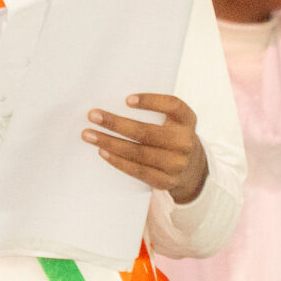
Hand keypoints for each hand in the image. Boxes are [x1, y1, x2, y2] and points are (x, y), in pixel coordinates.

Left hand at [86, 93, 208, 201]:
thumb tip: (113, 106)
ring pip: (138, 152)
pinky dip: (117, 161)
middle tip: (93, 115)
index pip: (172, 105)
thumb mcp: (173, 121)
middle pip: (146, 132)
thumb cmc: (172, 136)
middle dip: (116, 123)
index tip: (127, 99)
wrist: (192, 169)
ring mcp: (176, 164)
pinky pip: (137, 170)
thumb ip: (154, 113)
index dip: (151, 101)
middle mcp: (185, 142)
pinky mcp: (165, 181)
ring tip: (89, 134)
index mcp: (187, 120)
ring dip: (109, 142)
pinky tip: (102, 151)